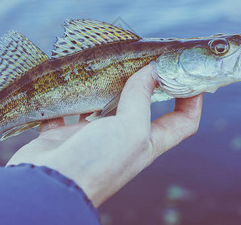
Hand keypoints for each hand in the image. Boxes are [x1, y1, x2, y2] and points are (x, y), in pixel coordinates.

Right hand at [6, 65, 202, 206]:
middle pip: (141, 108)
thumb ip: (140, 99)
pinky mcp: (63, 134)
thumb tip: (151, 71)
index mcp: (146, 143)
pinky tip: (67, 80)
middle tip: (144, 58)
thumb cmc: (97, 162)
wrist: (48, 184)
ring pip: (103, 105)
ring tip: (106, 62)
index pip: (182, 123)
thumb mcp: (130, 130)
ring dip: (105, 86)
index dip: (192, 101)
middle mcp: (122, 139)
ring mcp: (91, 136)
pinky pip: (66, 111)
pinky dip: (66, 97)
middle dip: (146, 83)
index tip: (190, 75)